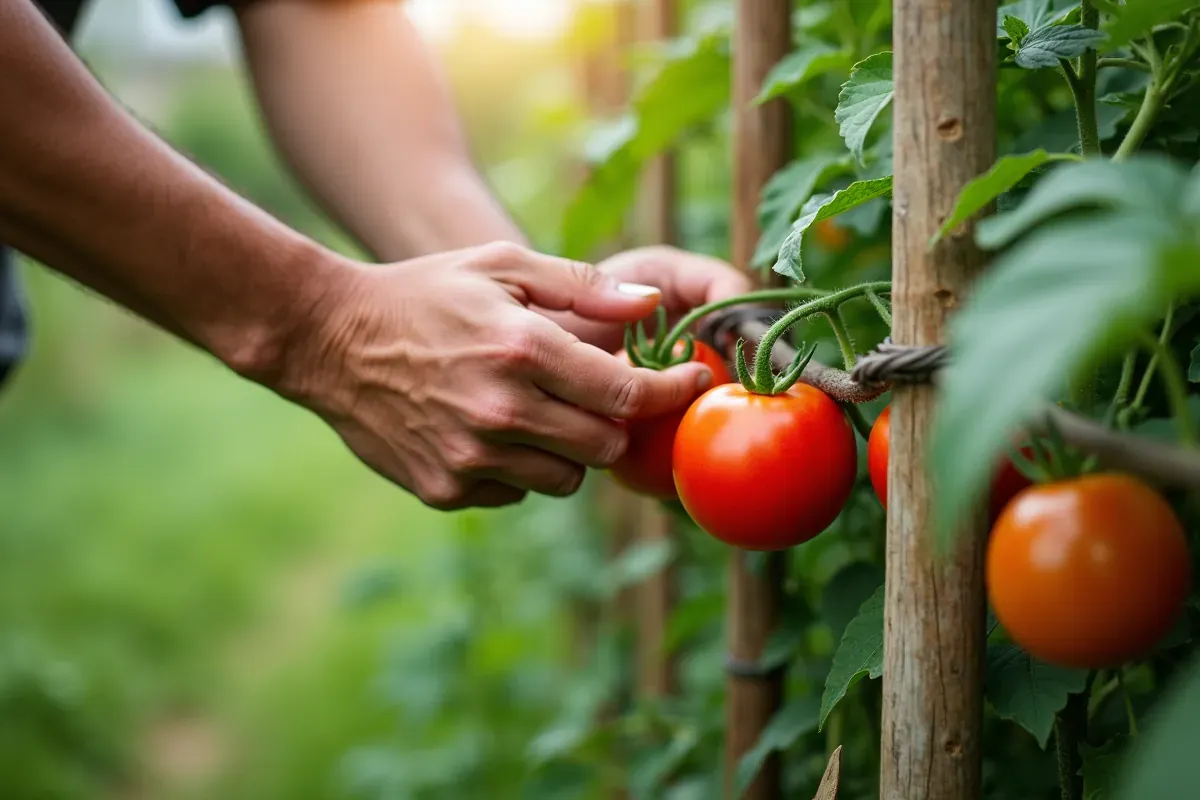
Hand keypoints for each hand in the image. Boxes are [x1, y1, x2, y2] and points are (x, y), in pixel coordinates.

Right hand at [279, 242, 716, 509]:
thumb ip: (582, 287)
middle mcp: (503, 412)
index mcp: (525, 351)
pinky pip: (516, 493)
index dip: (673, 391)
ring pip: (566, 479)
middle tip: (593, 396)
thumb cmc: (425, 293)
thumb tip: (651, 308)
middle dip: (613, 422)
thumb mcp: (501, 265)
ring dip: (567, 450)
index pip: (629, 395)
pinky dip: (518, 469)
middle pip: (607, 447)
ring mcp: (472, 458)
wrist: (329, 339)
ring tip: (532, 410)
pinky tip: (487, 430)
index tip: (693, 381)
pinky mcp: (447, 489)